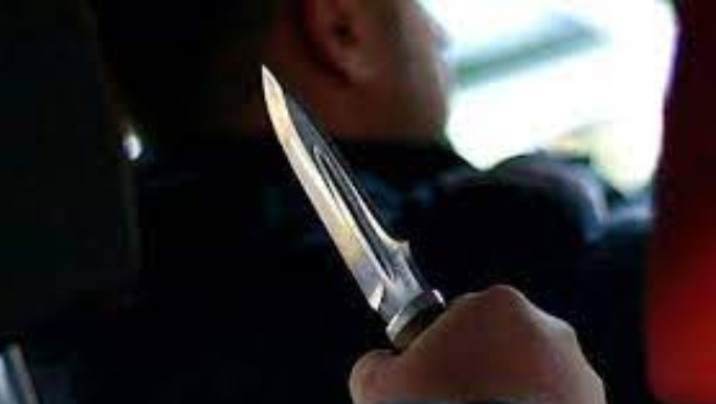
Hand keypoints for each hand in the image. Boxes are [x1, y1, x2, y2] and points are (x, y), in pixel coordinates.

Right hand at [350, 286, 604, 403]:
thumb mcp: (376, 387)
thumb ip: (376, 364)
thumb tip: (382, 365)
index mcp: (498, 306)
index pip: (462, 314)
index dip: (441, 347)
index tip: (431, 378)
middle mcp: (550, 329)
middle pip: (502, 343)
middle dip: (482, 369)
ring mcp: (581, 374)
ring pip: (534, 377)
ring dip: (513, 395)